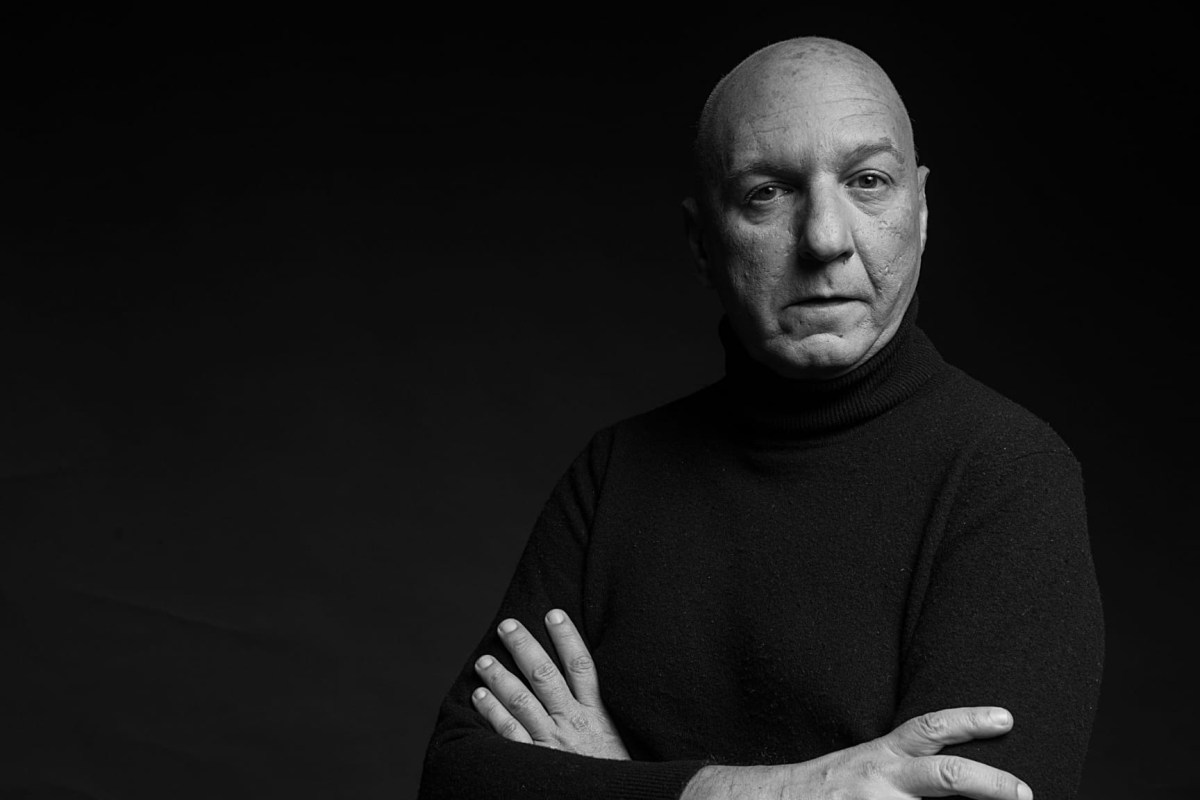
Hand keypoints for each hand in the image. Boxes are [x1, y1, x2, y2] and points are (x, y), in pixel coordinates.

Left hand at [471, 609, 629, 759]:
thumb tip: (586, 684)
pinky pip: (510, 733)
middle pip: (545, 674)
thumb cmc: (616, 774)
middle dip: (524, 646)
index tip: (553, 612)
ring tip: (483, 660)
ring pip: (522, 700)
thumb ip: (601, 713)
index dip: (567, 636)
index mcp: (598, 714)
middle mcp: (573, 722)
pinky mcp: (537, 762)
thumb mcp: (617, 738)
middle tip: (507, 625)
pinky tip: (479, 697)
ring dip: (500, 676)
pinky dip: (492, 713)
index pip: (581, 665)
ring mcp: (553, 742)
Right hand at [682, 706, 1030, 799]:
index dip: (968, 720)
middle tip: (1026, 793)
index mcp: (883, 756)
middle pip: (946, 776)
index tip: (1006, 717)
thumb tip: (955, 775)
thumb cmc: (828, 786)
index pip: (930, 729)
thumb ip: (905, 764)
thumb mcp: (866, 763)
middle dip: (991, 784)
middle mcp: (882, 780)